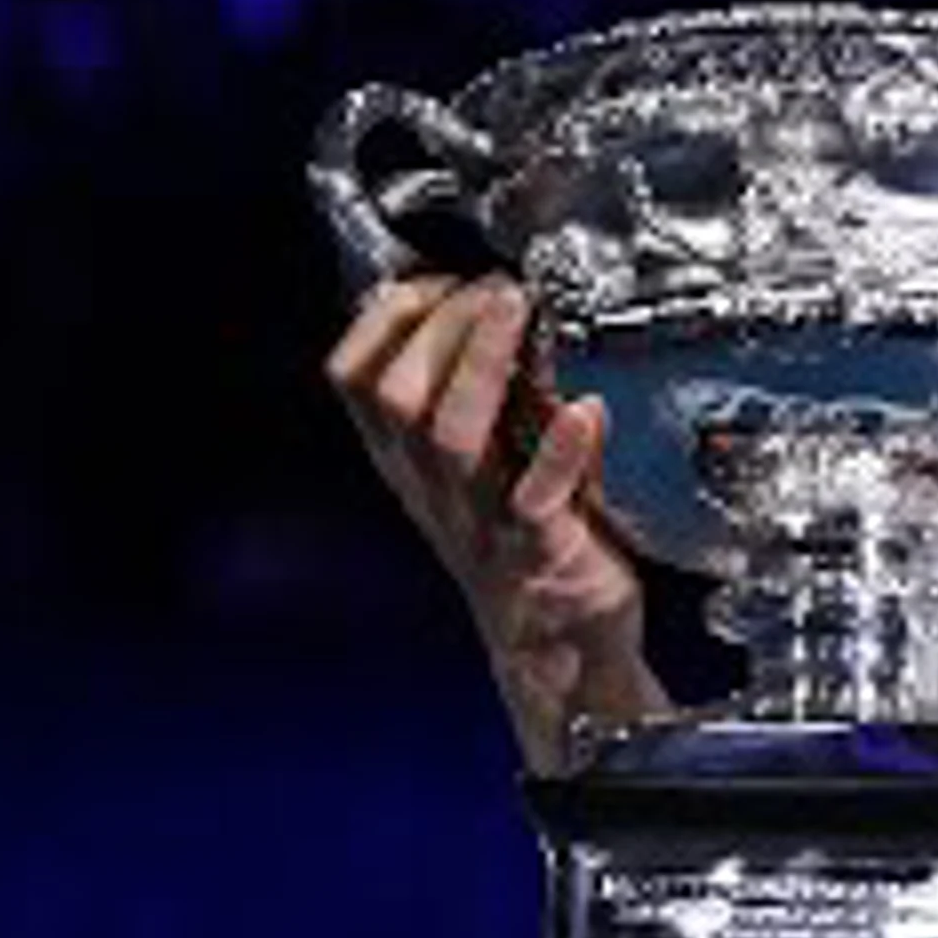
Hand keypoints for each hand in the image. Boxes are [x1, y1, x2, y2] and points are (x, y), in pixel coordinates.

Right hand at [323, 273, 662, 753]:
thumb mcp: (494, 458)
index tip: (435, 282)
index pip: (353, 378)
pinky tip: (584, 410)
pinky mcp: (539, 553)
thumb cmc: (528, 544)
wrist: (560, 655)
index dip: (384, 318)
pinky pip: (537, 498)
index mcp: (410, 463)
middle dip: (439, 325)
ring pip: (450, 436)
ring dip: (484, 363)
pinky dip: (561, 449)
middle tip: (493, 290)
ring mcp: (480, 521)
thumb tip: (510, 307)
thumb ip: (502, 391)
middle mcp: (433, 489)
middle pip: (396, 396)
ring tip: (520, 313)